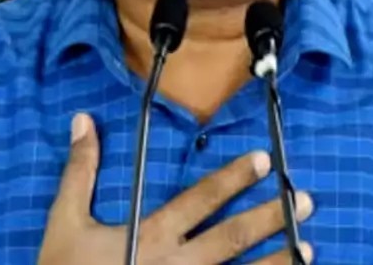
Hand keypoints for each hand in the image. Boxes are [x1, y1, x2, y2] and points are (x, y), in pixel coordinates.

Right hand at [37, 113, 314, 264]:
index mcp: (149, 237)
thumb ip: (80, 173)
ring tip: (307, 247)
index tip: (262, 161)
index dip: (232, 179)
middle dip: (270, 217)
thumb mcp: (65, 223)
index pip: (199, 201)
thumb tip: (84, 120)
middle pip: (232, 238)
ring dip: (276, 262)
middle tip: (304, 200)